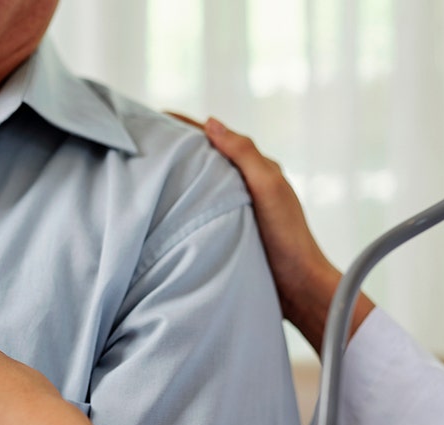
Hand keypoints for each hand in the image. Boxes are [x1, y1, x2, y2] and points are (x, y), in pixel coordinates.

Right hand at [169, 112, 374, 350]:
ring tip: (148, 173)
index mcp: (259, 169)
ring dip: (179, 177)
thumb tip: (211, 122)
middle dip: (178, 149)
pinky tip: (166, 209)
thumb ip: (244, 154)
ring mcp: (239, 210)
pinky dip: (185, 203)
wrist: (299, 288)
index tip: (156, 116)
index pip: (217, 138)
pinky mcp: (231, 233)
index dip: (187, 126)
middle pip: (207, 159)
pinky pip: (203, 210)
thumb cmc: (289, 237)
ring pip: (203, 185)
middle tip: (144, 143)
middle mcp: (248, 185)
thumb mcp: (268, 187)